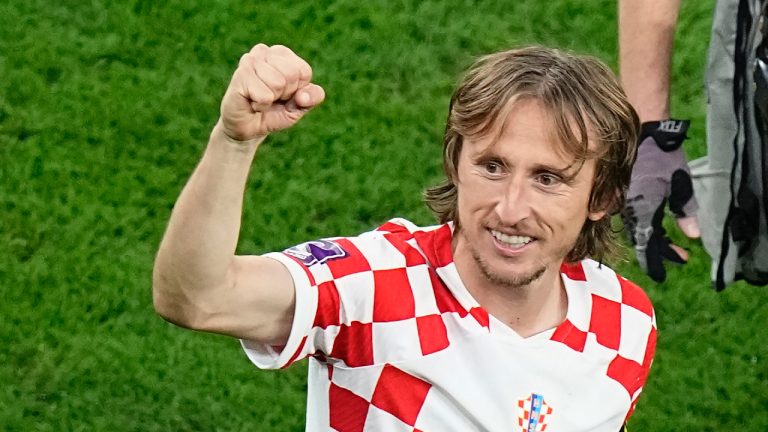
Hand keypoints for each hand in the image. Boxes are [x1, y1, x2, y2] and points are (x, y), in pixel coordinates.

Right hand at [219, 44, 324, 141]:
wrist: (248, 129)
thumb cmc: (274, 112)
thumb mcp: (300, 106)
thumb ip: (312, 97)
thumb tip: (303, 96)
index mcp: (281, 53)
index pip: (304, 71)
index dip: (297, 90)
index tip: (284, 95)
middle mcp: (264, 51)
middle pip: (291, 74)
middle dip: (284, 94)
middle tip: (271, 98)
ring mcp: (250, 60)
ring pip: (278, 84)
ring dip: (271, 100)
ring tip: (260, 99)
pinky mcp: (240, 75)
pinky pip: (265, 96)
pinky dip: (261, 106)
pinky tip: (251, 102)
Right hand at [621, 119, 699, 281]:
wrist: (642, 131)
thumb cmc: (662, 155)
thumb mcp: (680, 183)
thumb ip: (686, 210)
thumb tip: (693, 235)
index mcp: (643, 210)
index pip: (648, 245)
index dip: (656, 262)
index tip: (663, 273)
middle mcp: (630, 209)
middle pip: (642, 240)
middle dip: (660, 251)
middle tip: (678, 256)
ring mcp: (624, 200)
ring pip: (636, 228)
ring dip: (652, 238)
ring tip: (670, 244)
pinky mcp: (622, 192)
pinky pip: (631, 215)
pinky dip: (643, 224)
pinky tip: (653, 224)